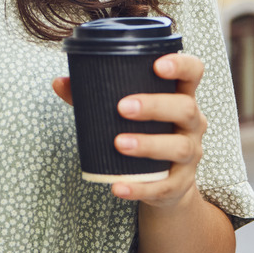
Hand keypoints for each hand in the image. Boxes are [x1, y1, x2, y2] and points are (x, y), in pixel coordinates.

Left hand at [51, 53, 206, 207]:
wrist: (167, 183)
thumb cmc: (146, 133)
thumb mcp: (128, 112)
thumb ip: (96, 95)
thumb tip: (60, 82)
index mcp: (181, 96)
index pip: (193, 72)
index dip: (181, 65)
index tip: (158, 64)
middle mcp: (193, 123)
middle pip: (186, 109)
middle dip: (155, 106)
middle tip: (123, 107)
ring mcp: (190, 154)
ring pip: (179, 147)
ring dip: (148, 144)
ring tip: (118, 144)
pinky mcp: (180, 184)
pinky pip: (163, 187)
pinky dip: (140, 188)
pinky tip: (118, 186)